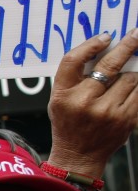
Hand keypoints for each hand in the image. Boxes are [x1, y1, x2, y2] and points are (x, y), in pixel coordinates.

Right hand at [48, 30, 137, 171]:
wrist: (79, 155)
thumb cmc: (69, 123)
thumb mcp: (60, 100)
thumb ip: (76, 77)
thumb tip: (104, 48)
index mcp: (62, 95)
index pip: (73, 60)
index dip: (90, 45)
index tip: (106, 37)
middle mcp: (83, 102)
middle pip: (108, 65)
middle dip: (126, 47)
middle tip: (135, 35)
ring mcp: (107, 112)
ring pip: (130, 78)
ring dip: (130, 75)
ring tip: (123, 81)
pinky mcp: (125, 119)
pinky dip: (136, 88)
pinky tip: (130, 90)